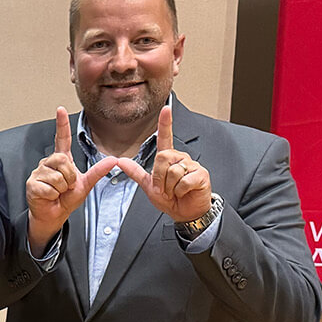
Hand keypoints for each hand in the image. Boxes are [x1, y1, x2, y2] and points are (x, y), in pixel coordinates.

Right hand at [26, 107, 120, 252]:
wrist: (53, 215)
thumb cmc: (65, 198)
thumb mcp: (85, 184)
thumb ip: (98, 171)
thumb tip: (113, 160)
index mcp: (61, 160)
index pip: (62, 138)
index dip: (62, 124)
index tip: (60, 110)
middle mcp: (48, 163)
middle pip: (63, 160)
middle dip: (69, 177)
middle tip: (66, 186)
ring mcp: (38, 173)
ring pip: (57, 176)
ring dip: (62, 188)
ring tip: (57, 192)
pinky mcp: (32, 184)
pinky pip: (49, 187)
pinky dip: (53, 195)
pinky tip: (49, 196)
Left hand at [113, 106, 212, 222]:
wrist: (186, 212)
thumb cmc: (171, 198)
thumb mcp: (149, 186)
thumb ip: (135, 172)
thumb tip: (120, 161)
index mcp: (168, 158)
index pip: (165, 137)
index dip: (165, 123)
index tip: (166, 109)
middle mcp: (180, 158)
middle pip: (162, 158)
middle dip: (159, 177)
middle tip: (164, 188)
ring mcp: (192, 166)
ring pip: (172, 171)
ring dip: (169, 186)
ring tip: (174, 191)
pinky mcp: (201, 175)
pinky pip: (183, 181)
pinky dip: (179, 190)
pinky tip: (184, 192)